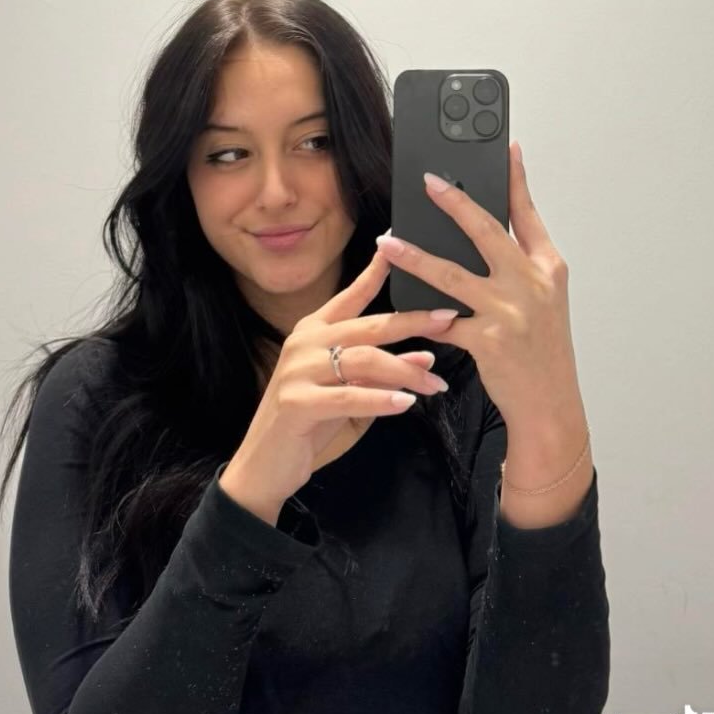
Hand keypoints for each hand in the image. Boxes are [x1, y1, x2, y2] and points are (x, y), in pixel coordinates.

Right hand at [219, 248, 456, 523]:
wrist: (265, 466)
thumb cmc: (311, 424)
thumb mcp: (354, 393)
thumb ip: (384, 373)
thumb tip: (427, 357)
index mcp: (315, 331)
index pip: (352, 294)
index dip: (377, 271)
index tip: (401, 246)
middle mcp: (305, 342)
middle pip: (368, 325)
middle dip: (412, 321)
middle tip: (449, 318)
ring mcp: (298, 370)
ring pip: (363, 359)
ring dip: (405, 372)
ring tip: (435, 384)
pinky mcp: (296, 402)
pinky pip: (348, 396)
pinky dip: (381, 400)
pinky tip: (405, 404)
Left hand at [376, 140, 579, 428]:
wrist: (551, 406)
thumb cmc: (545, 352)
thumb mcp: (545, 301)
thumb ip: (520, 266)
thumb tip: (488, 234)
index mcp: (549, 268)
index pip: (528, 214)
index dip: (516, 179)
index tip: (506, 149)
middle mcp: (532, 284)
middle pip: (486, 231)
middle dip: (454, 202)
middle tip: (428, 181)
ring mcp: (510, 311)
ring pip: (451, 273)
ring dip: (414, 256)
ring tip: (387, 242)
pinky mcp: (487, 339)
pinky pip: (442, 320)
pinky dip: (419, 315)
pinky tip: (398, 308)